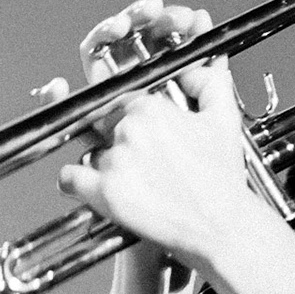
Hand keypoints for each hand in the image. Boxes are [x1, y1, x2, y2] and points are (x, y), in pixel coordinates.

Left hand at [62, 0, 257, 273]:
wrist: (221, 227)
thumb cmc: (223, 178)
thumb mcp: (224, 119)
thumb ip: (208, 81)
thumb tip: (192, 66)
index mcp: (151, 107)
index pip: (121, 98)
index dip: (127, 113)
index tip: (131, 126)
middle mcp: (128, 129)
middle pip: (102, 123)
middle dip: (115, 136)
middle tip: (134, 155)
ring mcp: (114, 161)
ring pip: (91, 150)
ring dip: (103, 161)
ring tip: (129, 178)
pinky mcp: (103, 192)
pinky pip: (70, 177)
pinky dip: (76, 182)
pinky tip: (93, 187)